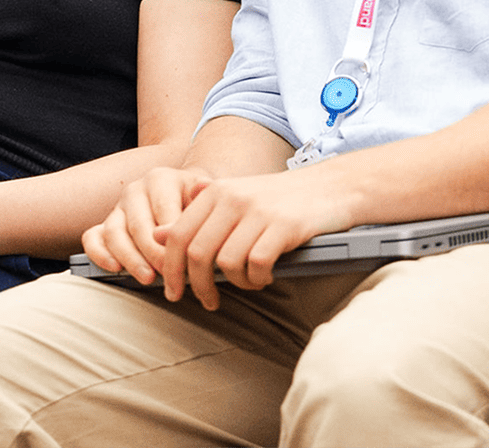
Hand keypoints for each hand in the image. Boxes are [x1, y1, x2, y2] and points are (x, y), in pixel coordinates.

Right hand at [80, 166, 210, 284]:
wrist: (185, 197)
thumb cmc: (196, 202)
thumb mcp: (206, 195)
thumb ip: (204, 194)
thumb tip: (202, 189)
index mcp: (160, 179)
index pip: (163, 211)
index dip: (174, 240)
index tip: (186, 261)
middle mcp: (135, 190)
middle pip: (138, 225)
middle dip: (153, 254)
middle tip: (168, 274)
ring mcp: (118, 208)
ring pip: (114, 233)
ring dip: (130, 259)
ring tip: (148, 278)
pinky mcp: (105, 224)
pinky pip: (92, 237)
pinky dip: (99, 254)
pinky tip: (114, 268)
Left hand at [155, 169, 353, 309]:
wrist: (330, 186)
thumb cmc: (278, 199)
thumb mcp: (234, 199)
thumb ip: (198, 217)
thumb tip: (157, 235)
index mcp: (214, 192)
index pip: (177, 235)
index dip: (171, 268)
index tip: (173, 291)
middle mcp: (232, 198)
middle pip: (198, 253)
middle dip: (198, 286)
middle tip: (208, 301)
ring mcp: (258, 211)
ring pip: (227, 263)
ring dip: (236, 283)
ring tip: (249, 282)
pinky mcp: (284, 226)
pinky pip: (257, 265)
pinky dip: (258, 279)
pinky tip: (266, 276)